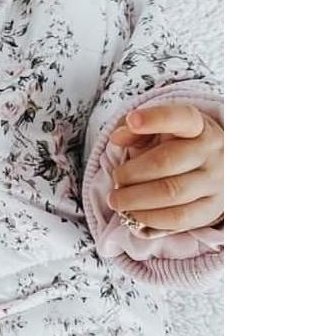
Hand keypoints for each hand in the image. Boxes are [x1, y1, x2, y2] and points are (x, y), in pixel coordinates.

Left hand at [107, 103, 223, 231]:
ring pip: (171, 192)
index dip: (156, 118)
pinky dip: (149, 217)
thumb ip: (137, 132)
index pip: (181, 118)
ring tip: (116, 200)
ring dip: (135, 198)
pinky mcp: (212, 209)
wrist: (220, 172)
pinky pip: (178, 218)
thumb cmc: (179, 149)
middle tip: (115, 178)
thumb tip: (117, 137)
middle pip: (166, 161)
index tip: (132, 120)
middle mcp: (212, 152)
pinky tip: (135, 213)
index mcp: (199, 127)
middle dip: (131, 173)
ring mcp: (216, 181)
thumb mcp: (161, 133)